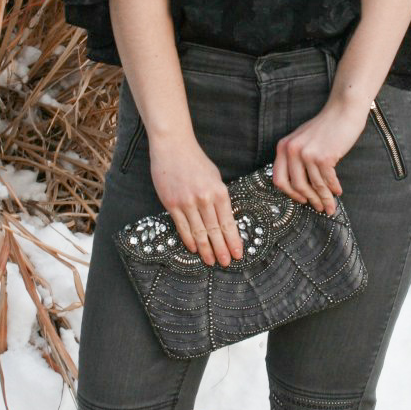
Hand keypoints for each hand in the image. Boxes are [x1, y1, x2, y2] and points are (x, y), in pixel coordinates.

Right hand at [148, 135, 243, 268]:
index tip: (238, 254)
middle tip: (226, 263)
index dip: (233, 240)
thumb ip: (219, 197)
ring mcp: (187, 202)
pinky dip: (189, 239)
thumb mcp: (215, 177)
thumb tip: (224, 218)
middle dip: (222, 249)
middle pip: (215, 231)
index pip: (228, 223)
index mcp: (220, 192)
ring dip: (206, 249)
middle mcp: (205, 199)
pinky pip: (182, 227)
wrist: (173, 147)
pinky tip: (194, 249)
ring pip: (199, 232)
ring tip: (211, 261)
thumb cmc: (195, 160)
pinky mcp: (172, 204)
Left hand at [271, 101, 368, 212]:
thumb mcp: (302, 140)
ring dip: (324, 198)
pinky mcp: (323, 157)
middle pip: (296, 186)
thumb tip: (299, 187)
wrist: (343, 111)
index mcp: (283, 147)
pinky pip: (327, 180)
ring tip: (330, 207)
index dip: (290, 194)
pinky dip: (333, 188)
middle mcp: (291, 151)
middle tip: (319, 208)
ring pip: (314, 185)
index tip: (301, 200)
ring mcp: (307, 154)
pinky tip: (338, 191)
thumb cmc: (325, 127)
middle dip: (310, 200)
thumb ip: (296, 158)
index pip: (279, 179)